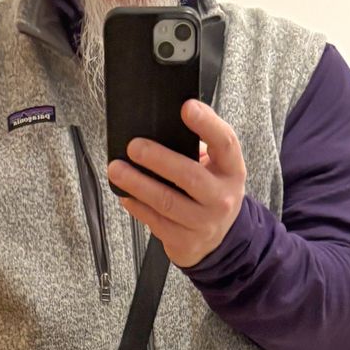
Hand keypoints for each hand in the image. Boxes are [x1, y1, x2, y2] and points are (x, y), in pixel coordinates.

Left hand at [108, 99, 246, 268]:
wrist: (217, 240)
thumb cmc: (211, 194)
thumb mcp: (217, 169)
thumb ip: (197, 148)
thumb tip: (161, 128)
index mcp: (231, 171)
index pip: (225, 143)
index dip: (207, 123)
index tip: (186, 107)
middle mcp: (221, 198)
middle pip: (189, 176)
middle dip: (158, 159)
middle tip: (134, 147)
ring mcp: (204, 223)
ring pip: (166, 202)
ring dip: (138, 184)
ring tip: (117, 170)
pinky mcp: (185, 242)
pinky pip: (156, 221)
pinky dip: (137, 206)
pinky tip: (126, 195)